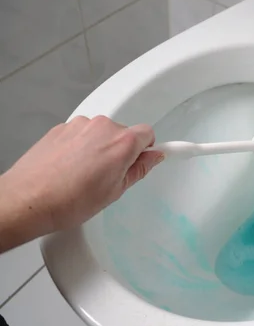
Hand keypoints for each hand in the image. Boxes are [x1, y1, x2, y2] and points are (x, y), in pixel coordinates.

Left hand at [0, 116, 163, 251]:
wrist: (28, 199)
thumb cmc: (68, 200)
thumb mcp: (115, 191)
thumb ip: (139, 169)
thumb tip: (153, 158)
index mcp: (122, 142)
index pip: (148, 134)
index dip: (148, 149)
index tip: (151, 156)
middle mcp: (102, 127)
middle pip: (124, 133)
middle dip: (121, 151)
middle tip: (110, 176)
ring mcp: (79, 125)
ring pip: (101, 133)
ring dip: (99, 148)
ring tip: (85, 175)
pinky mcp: (60, 128)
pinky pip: (81, 134)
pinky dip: (80, 147)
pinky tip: (70, 168)